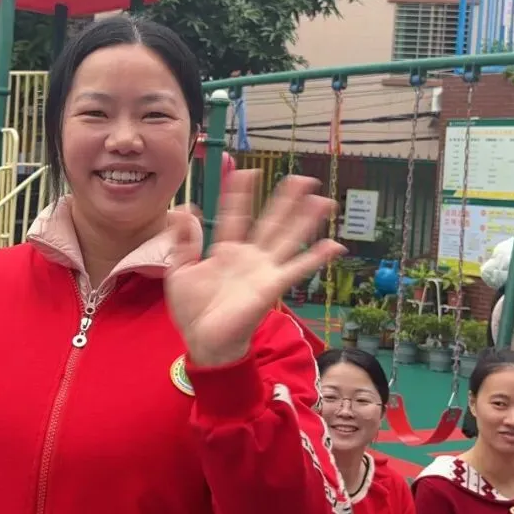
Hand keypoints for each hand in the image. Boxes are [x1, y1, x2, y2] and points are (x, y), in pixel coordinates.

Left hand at [164, 173, 343, 365]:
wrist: (203, 342)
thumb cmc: (192, 311)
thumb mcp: (179, 271)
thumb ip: (182, 241)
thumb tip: (183, 210)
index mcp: (225, 250)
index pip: (234, 215)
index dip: (239, 193)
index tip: (245, 171)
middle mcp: (249, 256)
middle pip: (271, 221)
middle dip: (286, 199)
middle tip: (302, 178)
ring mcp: (263, 270)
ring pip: (288, 238)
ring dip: (306, 219)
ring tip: (322, 200)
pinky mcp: (272, 286)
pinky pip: (298, 269)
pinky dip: (317, 258)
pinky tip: (334, 245)